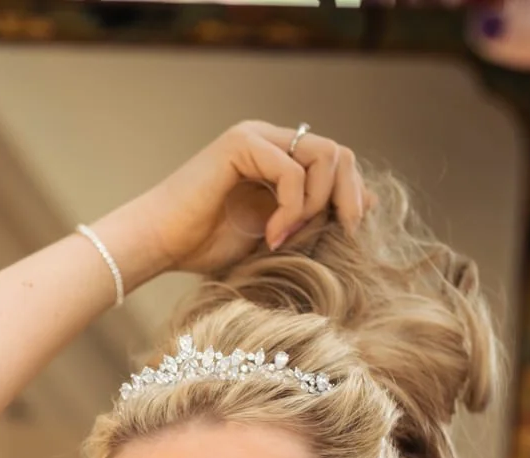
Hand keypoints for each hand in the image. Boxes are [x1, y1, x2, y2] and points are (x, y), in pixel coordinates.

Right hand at [118, 120, 368, 279]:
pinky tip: (271, 236)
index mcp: (277, 156)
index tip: (345, 234)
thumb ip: (317, 215)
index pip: (337, 161)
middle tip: (337, 234)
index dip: (352, 196)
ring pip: (325, 155)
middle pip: (339, 152)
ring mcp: (255, 137)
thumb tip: (372, 203)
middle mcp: (269, 139)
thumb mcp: (277, 234)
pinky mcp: (242, 143)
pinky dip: (292, 208)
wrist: (157, 246)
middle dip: (347, 197)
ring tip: (289, 235)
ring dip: (318, 203)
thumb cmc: (203, 247)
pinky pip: (293, 170)